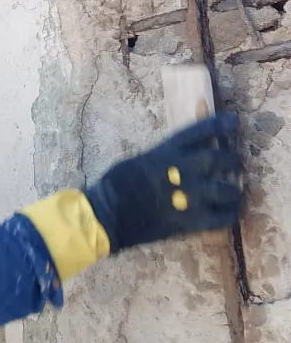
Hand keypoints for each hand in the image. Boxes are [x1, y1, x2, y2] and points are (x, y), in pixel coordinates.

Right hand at [85, 112, 241, 253]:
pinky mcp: (190, 221)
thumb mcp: (140, 160)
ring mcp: (189, 197)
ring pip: (227, 189)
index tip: (233, 121)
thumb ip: (164, 156)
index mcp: (167, 152)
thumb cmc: (116, 185)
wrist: (107, 215)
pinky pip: (222, 218)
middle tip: (236, 164)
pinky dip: (229, 214)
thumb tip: (180, 155)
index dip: (220, 125)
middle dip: (232, 160)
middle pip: (221, 158)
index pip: (201, 131)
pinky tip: (229, 211)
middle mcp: (183, 170)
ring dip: (233, 190)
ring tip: (233, 191)